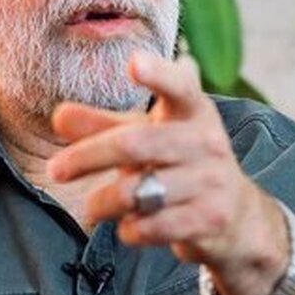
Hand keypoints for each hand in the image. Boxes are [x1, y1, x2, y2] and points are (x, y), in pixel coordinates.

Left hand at [47, 53, 286, 294]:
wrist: (238, 216)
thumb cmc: (182, 164)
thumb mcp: (147, 137)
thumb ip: (103, 126)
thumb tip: (59, 116)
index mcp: (193, 111)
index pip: (179, 86)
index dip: (158, 74)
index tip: (134, 63)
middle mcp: (206, 141)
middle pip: (135, 144)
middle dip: (88, 157)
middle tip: (56, 170)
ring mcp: (211, 181)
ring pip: (138, 192)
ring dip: (103, 202)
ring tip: (91, 208)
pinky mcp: (209, 219)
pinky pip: (153, 227)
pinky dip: (130, 230)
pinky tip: (129, 228)